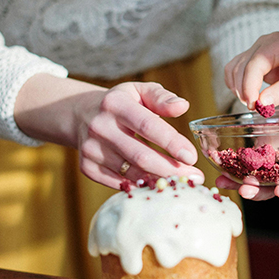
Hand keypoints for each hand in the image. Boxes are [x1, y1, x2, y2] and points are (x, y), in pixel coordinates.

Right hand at [75, 81, 202, 188]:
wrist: (82, 114)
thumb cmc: (123, 103)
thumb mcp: (140, 91)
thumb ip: (162, 98)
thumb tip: (183, 106)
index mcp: (116, 104)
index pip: (148, 126)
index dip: (171, 142)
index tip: (192, 157)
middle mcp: (100, 127)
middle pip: (141, 156)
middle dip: (172, 169)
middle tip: (195, 177)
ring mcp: (91, 149)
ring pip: (132, 173)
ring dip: (160, 181)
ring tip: (182, 183)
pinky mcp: (87, 167)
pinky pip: (119, 184)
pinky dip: (141, 187)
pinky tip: (159, 185)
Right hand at [225, 31, 278, 111]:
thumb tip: (261, 103)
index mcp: (277, 43)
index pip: (255, 63)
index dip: (250, 85)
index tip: (253, 105)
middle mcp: (264, 44)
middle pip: (241, 66)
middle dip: (244, 89)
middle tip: (256, 109)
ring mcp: (257, 51)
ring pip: (234, 68)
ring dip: (238, 88)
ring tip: (253, 105)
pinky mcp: (254, 62)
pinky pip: (235, 71)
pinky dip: (236, 85)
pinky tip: (247, 97)